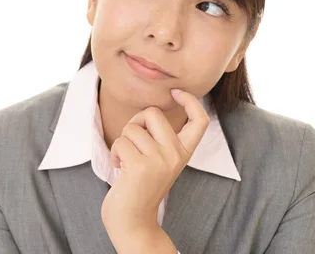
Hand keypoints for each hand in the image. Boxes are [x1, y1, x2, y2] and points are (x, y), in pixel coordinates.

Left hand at [101, 88, 209, 250]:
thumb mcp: (158, 160)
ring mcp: (160, 161)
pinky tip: (120, 169)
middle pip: (154, 113)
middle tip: (132, 142)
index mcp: (183, 153)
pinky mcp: (140, 167)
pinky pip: (120, 142)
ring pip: (132, 128)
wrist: (133, 222)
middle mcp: (176, 155)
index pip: (200, 120)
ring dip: (122, 142)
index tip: (176, 92)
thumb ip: (160, 139)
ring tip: (126, 161)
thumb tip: (149, 110)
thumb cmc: (139, 186)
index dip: (191, 101)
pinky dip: (114, 153)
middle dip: (135, 122)